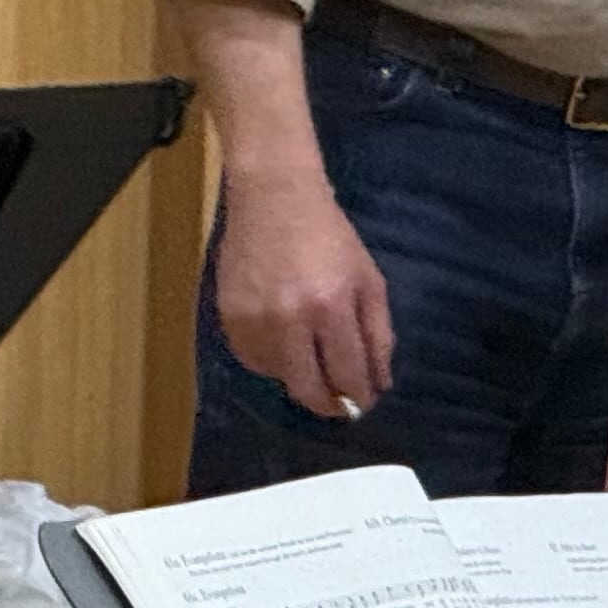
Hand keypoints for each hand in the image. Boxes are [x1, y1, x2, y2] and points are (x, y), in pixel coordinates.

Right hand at [216, 174, 394, 419]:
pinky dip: (273, 363)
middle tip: (341, 405)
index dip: (359, 395)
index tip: (366, 403)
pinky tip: (287, 346)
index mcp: (331, 306)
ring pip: (279, 378)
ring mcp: (253, 321)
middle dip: (329, 404)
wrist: (274, 202)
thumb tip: (380, 380)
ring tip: (315, 363)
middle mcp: (289, 319)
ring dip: (301, 378)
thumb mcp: (369, 280)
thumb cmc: (331, 238)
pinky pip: (253, 361)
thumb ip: (378, 333)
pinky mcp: (228, 319)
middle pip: (308, 387)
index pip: (347, 371)